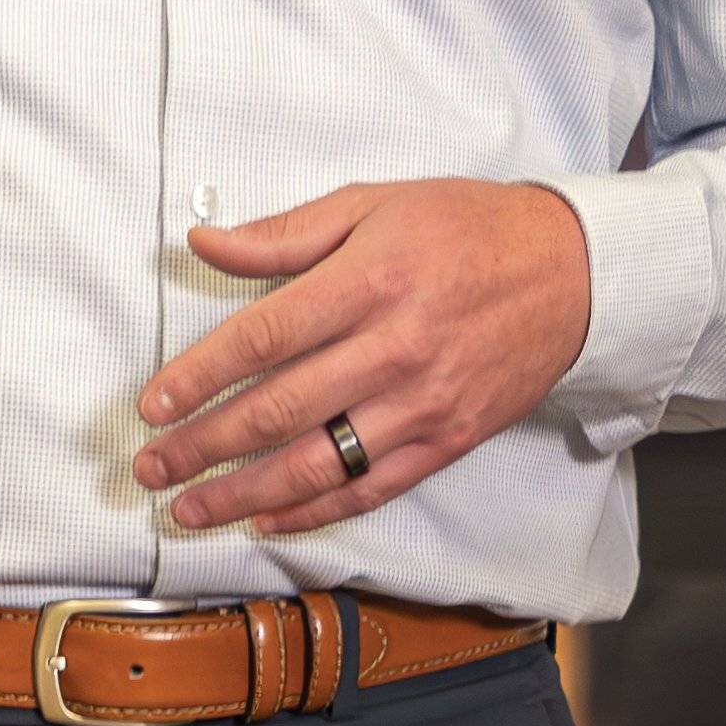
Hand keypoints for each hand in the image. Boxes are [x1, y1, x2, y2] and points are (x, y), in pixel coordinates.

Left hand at [137, 180, 593, 535]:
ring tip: (190, 509)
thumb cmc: (467, 230)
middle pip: (278, 410)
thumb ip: (285, 233)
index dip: (199, 375)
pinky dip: (315, 511)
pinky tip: (269, 520)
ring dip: (244, 494)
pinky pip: (370, 488)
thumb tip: (204, 244)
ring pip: (317, 463)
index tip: (153, 403)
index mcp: (369, 281)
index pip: (264, 337)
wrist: (574, 272)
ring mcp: (422, 403)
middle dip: (203, 446)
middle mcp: (393, 349)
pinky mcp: (447, 439)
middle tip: (152, 466)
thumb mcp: (375, 205)